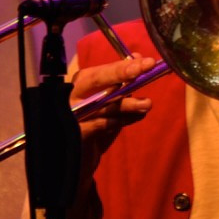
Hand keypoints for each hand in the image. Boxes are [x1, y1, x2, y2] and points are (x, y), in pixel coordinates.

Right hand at [70, 54, 154, 188]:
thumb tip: (139, 57)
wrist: (78, 162)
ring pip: (102, 103)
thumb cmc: (95, 126)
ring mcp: (71, 113)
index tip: (146, 61)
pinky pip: (100, 124)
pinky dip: (119, 121)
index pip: (101, 70)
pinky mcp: (74, 132)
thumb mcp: (110, 102)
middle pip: (95, 79)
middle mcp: (71, 94)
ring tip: (147, 103)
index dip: (123, 65)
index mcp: (80, 84)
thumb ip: (122, 81)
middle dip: (120, 72)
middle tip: (144, 68)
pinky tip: (136, 117)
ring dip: (128, 102)